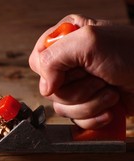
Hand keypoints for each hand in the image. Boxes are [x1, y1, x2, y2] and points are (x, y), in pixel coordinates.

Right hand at [29, 14, 133, 128]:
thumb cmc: (133, 54)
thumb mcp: (89, 43)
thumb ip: (54, 58)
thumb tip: (44, 87)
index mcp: (66, 39)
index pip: (37, 61)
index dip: (50, 72)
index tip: (72, 72)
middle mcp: (69, 63)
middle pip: (49, 89)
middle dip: (76, 91)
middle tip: (99, 80)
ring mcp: (78, 85)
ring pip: (61, 107)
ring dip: (89, 105)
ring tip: (109, 92)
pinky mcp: (88, 104)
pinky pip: (75, 120)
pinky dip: (94, 118)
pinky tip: (110, 107)